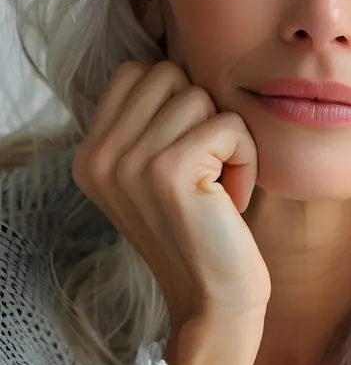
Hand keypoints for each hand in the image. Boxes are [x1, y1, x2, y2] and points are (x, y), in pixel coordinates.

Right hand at [71, 60, 270, 343]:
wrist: (214, 302)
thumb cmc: (202, 231)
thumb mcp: (157, 173)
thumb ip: (151, 121)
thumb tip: (177, 62)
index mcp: (91, 153)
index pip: (137, 72)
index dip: (177, 103)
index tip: (187, 158)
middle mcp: (100, 155)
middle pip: (170, 76)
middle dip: (203, 116)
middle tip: (205, 173)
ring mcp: (129, 163)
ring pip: (201, 96)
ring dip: (227, 139)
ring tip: (217, 188)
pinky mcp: (169, 171)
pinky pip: (229, 123)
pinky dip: (245, 158)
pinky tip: (230, 199)